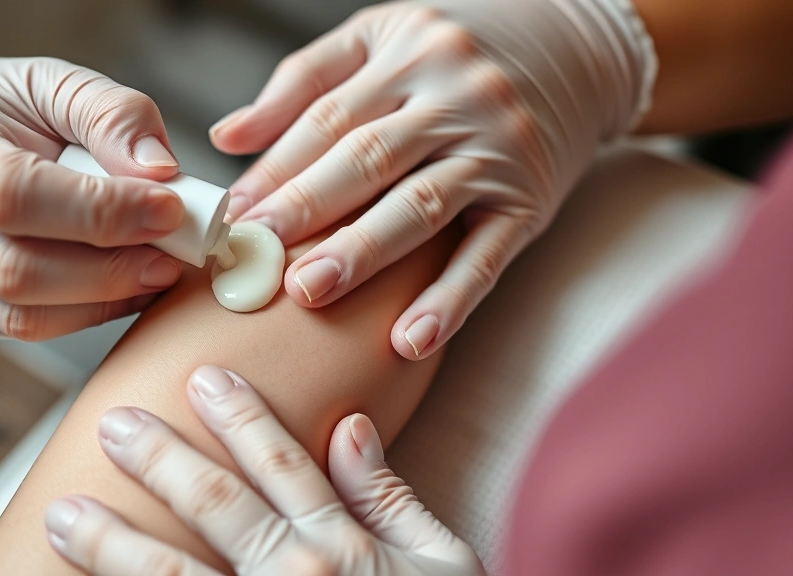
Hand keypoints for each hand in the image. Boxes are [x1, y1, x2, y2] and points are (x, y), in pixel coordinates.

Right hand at [0, 44, 185, 338]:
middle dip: (109, 271)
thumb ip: (114, 116)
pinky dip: (85, 314)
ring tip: (154, 270)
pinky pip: (22, 329)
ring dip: (104, 300)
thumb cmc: (10, 109)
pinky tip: (122, 287)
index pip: (13, 193)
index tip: (170, 209)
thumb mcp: (60, 83)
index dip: (99, 212)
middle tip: (172, 256)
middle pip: (14, 271)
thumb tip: (160, 172)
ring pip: (20, 314)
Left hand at [44, 365, 484, 575]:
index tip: (204, 379)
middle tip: (113, 423)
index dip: (241, 417)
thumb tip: (351, 427)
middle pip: (215, 507)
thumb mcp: (443, 564)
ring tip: (64, 515)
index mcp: (345, 550)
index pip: (281, 465)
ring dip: (113, 543)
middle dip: (160, 459)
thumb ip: (390, 499)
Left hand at [210, 0, 655, 358]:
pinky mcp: (530, 203)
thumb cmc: (455, 51)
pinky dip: (448, 300)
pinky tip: (409, 339)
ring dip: (363, 253)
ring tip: (309, 291)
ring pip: (420, 206)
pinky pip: (486, 256)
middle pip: (368, 158)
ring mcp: (497, 151)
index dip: (276, 167)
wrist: (578, 49)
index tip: (232, 214)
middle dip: (305, 210)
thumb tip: (225, 137)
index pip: (328, 118)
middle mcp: (454, 98)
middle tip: (252, 254)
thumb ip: (303, 82)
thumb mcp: (380, 38)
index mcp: (406, 55)